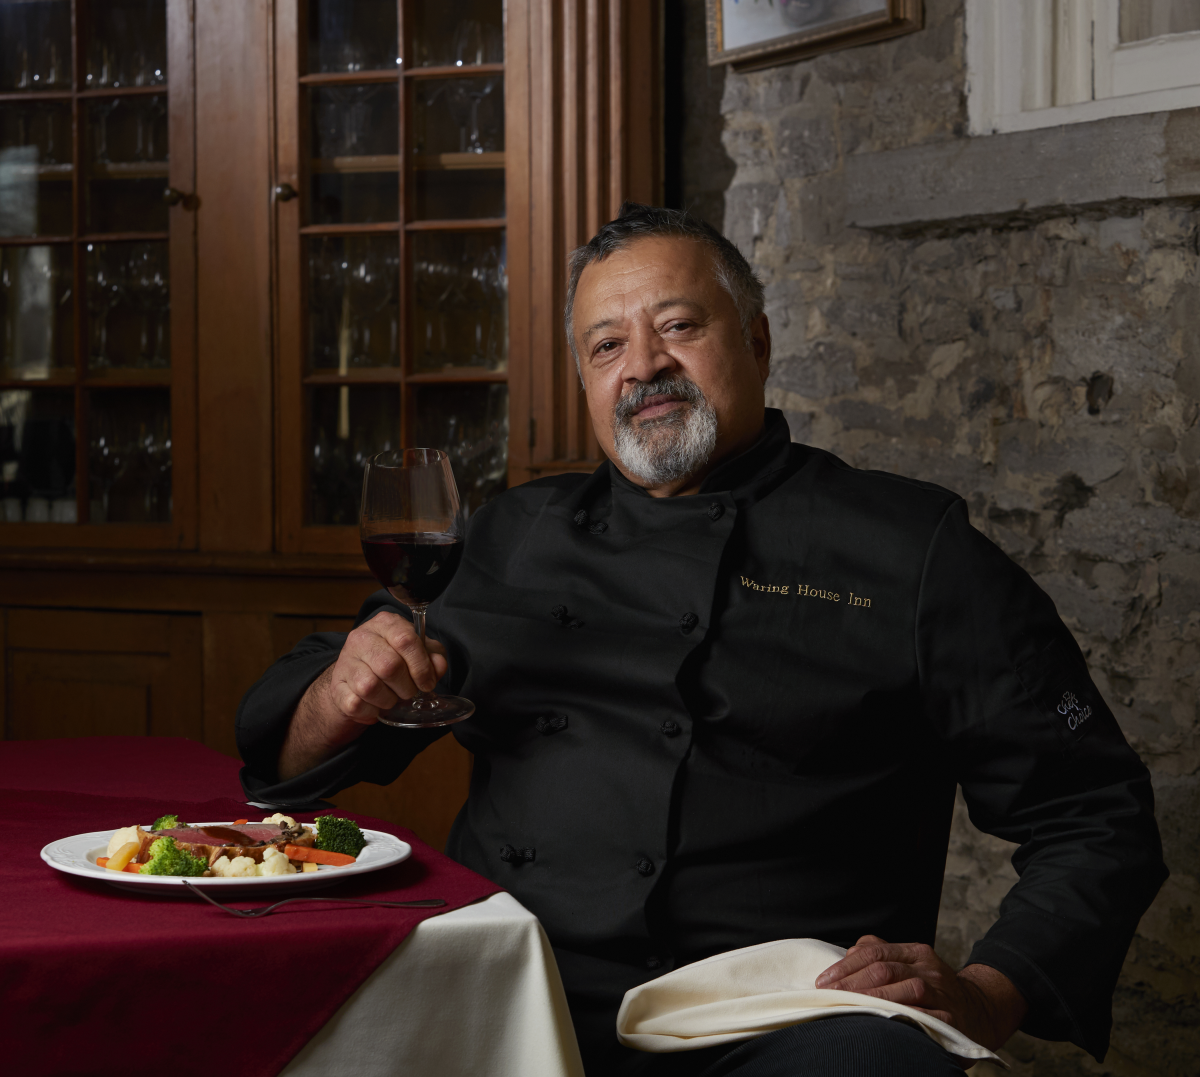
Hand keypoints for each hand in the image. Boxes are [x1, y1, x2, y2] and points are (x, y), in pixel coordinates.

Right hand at [278, 612, 448, 778]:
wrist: (357, 678)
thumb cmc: (394, 660)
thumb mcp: (418, 652)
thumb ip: (433, 656)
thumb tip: (438, 666)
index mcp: (385, 623)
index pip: (406, 639)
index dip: (421, 666)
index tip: (427, 682)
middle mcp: (361, 637)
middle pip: (389, 666)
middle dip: (406, 687)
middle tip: (409, 692)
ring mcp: (345, 661)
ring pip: (370, 686)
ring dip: (389, 700)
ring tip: (392, 698)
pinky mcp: (336, 686)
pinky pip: (355, 704)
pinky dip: (371, 711)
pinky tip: (376, 706)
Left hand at [814, 935, 1026, 1052]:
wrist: (979, 1010)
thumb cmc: (933, 989)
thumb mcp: (909, 964)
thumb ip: (879, 956)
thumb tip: (844, 958)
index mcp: (914, 952)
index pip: (873, 951)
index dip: (846, 966)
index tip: (823, 981)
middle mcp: (929, 967)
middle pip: (884, 969)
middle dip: (852, 984)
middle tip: (829, 996)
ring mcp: (942, 993)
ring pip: (904, 990)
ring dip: (872, 1000)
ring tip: (848, 1009)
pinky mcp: (952, 1019)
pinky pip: (925, 1018)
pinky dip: (902, 1019)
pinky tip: (882, 1024)